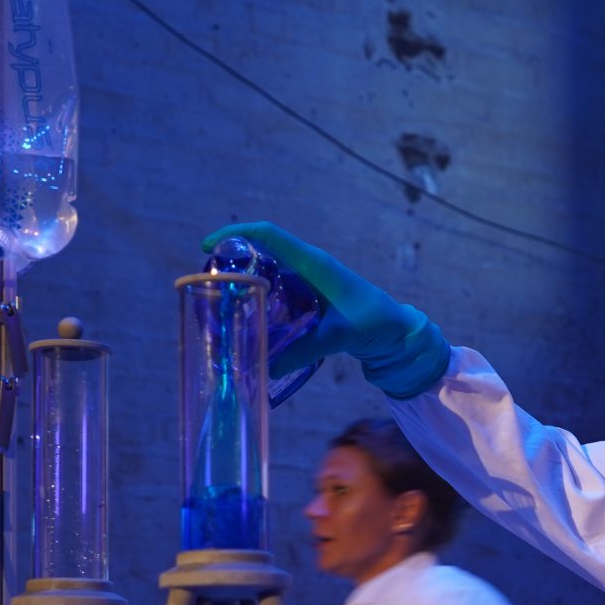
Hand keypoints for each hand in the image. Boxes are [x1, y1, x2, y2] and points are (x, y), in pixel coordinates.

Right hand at [199, 221, 450, 398]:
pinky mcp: (310, 296)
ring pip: (268, 272)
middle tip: (209, 282)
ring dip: (245, 281)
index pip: (269, 236)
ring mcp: (309, 280)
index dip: (237, 235)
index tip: (208, 245)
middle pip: (262, 251)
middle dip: (233, 261)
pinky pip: (278, 290)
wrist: (396, 331)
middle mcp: (308, 266)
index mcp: (314, 263)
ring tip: (220, 301)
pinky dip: (261, 299)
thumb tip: (265, 368)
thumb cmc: (372, 322)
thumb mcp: (336, 336)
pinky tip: (248, 318)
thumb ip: (301, 350)